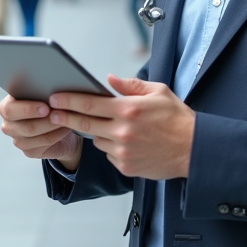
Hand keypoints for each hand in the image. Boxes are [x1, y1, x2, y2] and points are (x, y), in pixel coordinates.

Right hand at [0, 95, 82, 169]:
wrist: (56, 126)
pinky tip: (66, 127)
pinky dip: (58, 134)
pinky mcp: (29, 151)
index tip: (45, 107)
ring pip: (37, 135)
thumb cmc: (47, 106)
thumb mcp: (41, 96)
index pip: (9, 110)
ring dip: (54, 126)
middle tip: (60, 113)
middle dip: (46, 120)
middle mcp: (8, 125)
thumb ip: (38, 92)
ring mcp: (17, 140)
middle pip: (26, 126)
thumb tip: (49, 90)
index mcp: (6, 108)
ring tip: (67, 117)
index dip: (28, 109)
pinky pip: (45, 143)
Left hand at [48, 76, 194, 179]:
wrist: (194, 150)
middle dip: (65, 117)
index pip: (90, 103)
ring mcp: (123, 151)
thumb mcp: (158, 92)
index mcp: (129, 109)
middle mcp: (123, 131)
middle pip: (84, 124)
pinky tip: (127, 142)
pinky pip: (109, 154)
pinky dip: (112, 147)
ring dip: (98, 132)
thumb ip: (130, 85)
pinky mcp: (126, 166)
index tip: (55, 97)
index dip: (68, 100)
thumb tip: (109, 79)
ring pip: (97, 140)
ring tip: (114, 127)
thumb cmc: (177, 118)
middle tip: (52, 112)